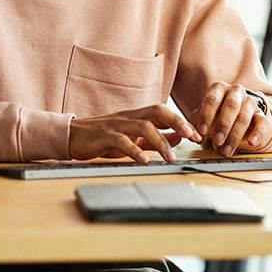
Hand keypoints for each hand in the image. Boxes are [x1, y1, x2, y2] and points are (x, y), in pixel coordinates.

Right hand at [68, 104, 202, 162]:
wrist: (73, 135)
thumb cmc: (103, 137)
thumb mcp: (131, 137)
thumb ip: (153, 138)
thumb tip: (178, 138)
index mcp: (137, 115)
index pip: (164, 112)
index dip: (181, 121)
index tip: (197, 134)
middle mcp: (129, 116)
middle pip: (158, 111)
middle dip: (177, 122)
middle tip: (191, 136)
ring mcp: (117, 124)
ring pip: (143, 126)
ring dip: (160, 142)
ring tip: (170, 158)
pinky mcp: (105, 135)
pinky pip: (123, 141)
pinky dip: (135, 151)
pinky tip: (144, 161)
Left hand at [193, 83, 271, 156]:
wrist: (236, 117)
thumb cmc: (215, 116)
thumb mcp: (203, 119)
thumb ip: (195, 127)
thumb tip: (193, 136)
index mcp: (218, 89)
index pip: (212, 99)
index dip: (206, 116)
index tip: (202, 132)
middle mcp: (235, 92)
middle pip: (231, 106)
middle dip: (223, 125)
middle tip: (217, 141)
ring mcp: (250, 102)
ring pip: (244, 117)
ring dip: (235, 136)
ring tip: (226, 150)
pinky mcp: (261, 115)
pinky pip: (262, 123)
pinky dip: (257, 133)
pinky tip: (251, 142)